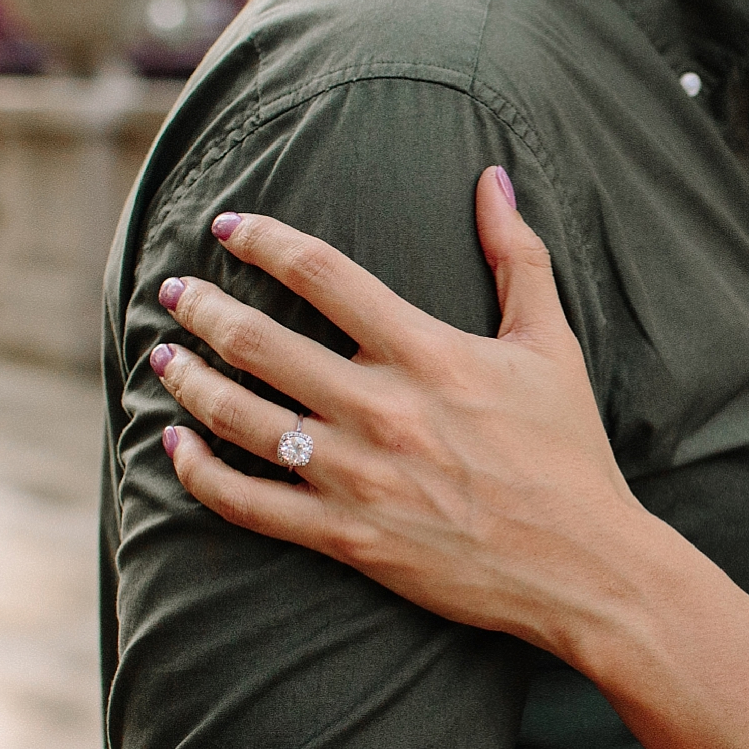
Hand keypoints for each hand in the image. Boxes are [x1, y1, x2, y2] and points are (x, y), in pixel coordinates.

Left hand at [149, 182, 649, 661]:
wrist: (586, 569)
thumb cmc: (571, 458)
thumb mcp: (551, 347)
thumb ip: (518, 257)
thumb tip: (494, 178)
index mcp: (426, 352)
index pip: (319, 273)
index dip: (262, 240)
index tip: (228, 229)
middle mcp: (382, 409)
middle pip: (258, 340)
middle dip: (202, 308)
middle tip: (176, 293)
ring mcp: (358, 477)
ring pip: (239, 418)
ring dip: (188, 381)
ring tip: (163, 359)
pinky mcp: (349, 538)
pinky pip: (249, 504)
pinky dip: (201, 473)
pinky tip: (176, 446)